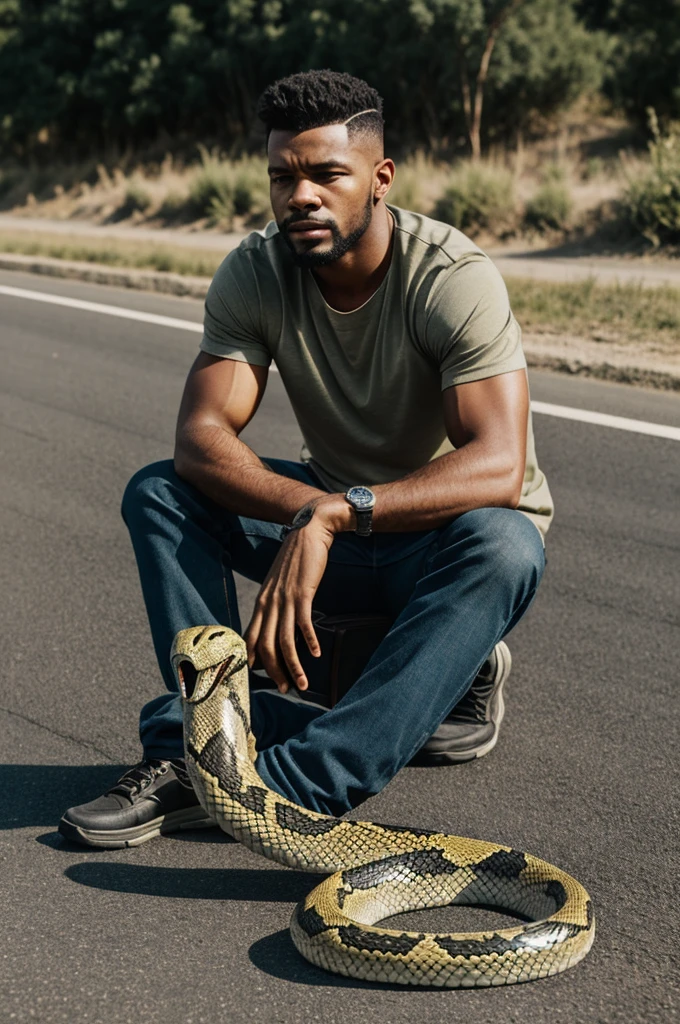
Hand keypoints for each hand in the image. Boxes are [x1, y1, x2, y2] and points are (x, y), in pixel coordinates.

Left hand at [244, 516, 333, 692]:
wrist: (309, 531)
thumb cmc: (296, 559)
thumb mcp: (280, 583)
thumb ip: (277, 603)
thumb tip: (280, 623)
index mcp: (262, 603)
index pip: (252, 639)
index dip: (256, 662)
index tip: (265, 679)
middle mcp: (269, 603)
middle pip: (266, 646)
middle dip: (275, 672)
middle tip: (286, 689)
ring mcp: (285, 599)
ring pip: (284, 640)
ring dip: (293, 665)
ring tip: (302, 683)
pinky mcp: (302, 592)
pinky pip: (303, 623)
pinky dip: (309, 641)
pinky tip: (316, 654)